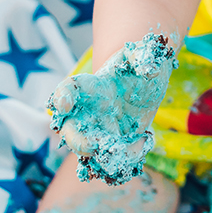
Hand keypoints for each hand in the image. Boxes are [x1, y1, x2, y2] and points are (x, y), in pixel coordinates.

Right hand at [47, 33, 177, 184]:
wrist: (147, 83)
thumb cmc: (138, 64)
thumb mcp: (143, 53)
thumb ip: (144, 58)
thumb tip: (150, 70)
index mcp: (92, 85)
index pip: (69, 88)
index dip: (61, 96)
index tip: (63, 105)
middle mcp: (89, 110)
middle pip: (70, 130)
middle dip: (77, 142)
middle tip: (94, 146)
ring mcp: (100, 129)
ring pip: (89, 151)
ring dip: (103, 158)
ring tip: (129, 150)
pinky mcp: (115, 142)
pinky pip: (113, 159)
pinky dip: (126, 159)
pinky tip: (144, 141)